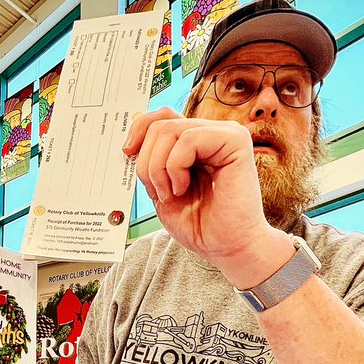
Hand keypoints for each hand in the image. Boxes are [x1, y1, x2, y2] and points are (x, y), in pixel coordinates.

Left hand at [124, 107, 284, 285]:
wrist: (227, 248)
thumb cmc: (201, 224)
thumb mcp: (162, 190)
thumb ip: (151, 164)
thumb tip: (131, 143)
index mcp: (196, 143)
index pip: (162, 116)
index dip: (139, 130)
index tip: (127, 153)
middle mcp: (211, 133)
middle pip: (161, 123)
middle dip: (147, 160)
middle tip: (158, 191)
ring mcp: (225, 135)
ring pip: (170, 130)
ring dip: (159, 167)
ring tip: (172, 193)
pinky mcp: (236, 141)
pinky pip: (189, 139)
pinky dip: (176, 167)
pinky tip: (183, 187)